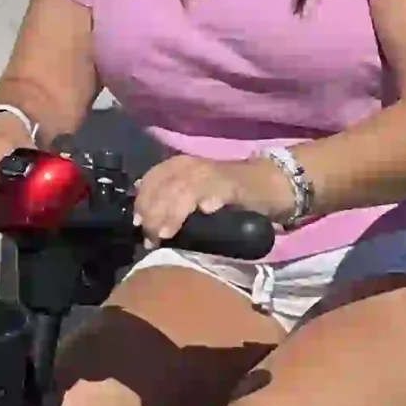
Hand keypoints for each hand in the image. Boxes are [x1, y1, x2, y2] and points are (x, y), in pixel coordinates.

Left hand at [132, 153, 293, 247]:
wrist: (267, 184)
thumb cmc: (225, 194)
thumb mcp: (191, 194)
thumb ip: (169, 203)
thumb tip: (142, 224)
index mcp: (177, 166)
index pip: (150, 181)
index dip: (142, 204)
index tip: (138, 226)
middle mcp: (190, 166)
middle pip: (163, 188)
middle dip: (154, 215)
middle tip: (152, 239)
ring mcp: (211, 173)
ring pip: (183, 190)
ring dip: (172, 213)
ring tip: (166, 234)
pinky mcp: (232, 183)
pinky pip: (215, 189)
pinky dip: (208, 199)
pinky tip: (205, 211)